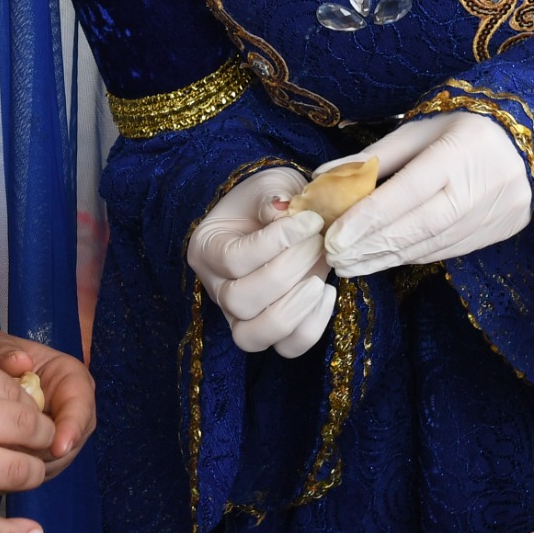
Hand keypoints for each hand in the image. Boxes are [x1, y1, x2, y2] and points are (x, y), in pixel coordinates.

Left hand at [0, 329, 94, 478]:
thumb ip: (4, 352)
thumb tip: (20, 361)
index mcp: (71, 378)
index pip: (82, 404)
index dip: (73, 426)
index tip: (59, 446)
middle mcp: (74, 410)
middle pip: (71, 442)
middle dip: (44, 452)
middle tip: (12, 454)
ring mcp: (62, 436)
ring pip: (54, 462)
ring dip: (29, 464)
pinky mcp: (47, 457)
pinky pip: (39, 473)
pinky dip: (20, 472)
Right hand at [186, 166, 335, 357]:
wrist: (284, 219)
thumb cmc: (270, 200)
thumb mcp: (269, 185)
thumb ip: (273, 196)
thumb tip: (284, 211)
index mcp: (207, 249)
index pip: (233, 258)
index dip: (276, 242)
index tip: (312, 220)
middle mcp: (216, 288)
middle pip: (239, 301)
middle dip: (287, 273)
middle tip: (318, 244)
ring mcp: (240, 317)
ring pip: (253, 337)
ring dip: (294, 310)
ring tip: (320, 280)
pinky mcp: (270, 332)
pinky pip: (286, 347)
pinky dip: (311, 327)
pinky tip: (326, 292)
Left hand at [321, 111, 533, 277]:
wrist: (532, 138)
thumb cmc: (466, 125)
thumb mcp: (421, 128)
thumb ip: (375, 155)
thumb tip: (325, 176)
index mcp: (459, 152)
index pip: (407, 192)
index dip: (368, 218)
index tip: (334, 237)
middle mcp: (480, 187)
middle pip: (418, 226)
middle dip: (371, 247)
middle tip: (335, 259)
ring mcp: (495, 213)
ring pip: (433, 244)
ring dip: (388, 259)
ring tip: (352, 265)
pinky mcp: (503, 230)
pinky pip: (450, 250)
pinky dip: (414, 256)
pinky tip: (386, 259)